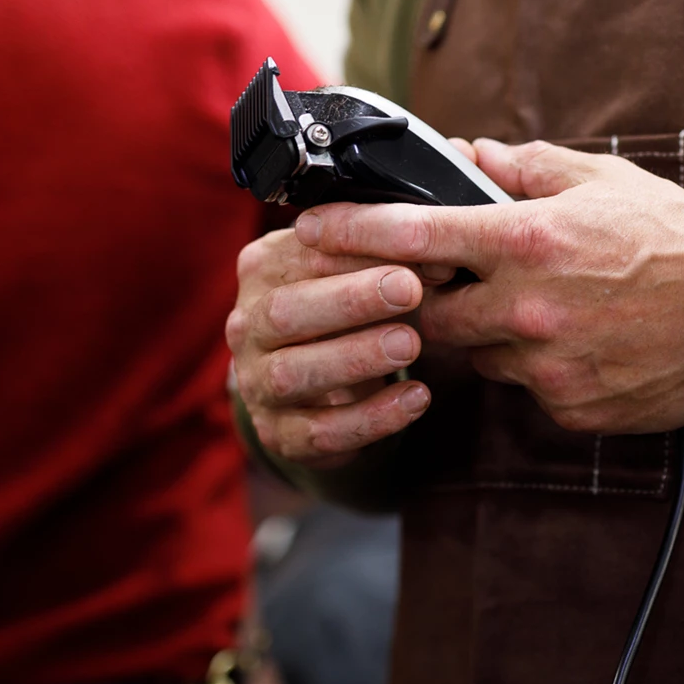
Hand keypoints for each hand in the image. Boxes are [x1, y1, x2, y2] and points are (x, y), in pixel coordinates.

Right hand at [227, 228, 443, 466]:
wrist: (325, 387)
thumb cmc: (349, 315)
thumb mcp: (363, 277)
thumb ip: (390, 261)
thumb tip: (437, 260)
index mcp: (262, 270)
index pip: (301, 254)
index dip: (356, 253)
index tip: (411, 250)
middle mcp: (247, 326)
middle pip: (283, 312)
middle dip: (349, 301)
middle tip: (409, 290)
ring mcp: (255, 384)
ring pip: (291, 374)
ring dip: (354, 358)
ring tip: (410, 345)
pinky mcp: (278, 433)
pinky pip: (319, 432)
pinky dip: (370, 418)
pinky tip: (415, 398)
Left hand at [293, 140, 683, 434]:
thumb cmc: (676, 236)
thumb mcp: (601, 181)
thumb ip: (526, 169)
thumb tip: (470, 155)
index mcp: (527, 241)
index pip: (413, 236)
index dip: (352, 233)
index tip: (309, 229)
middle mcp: (526, 308)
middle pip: (429, 314)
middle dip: (426, 300)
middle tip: (450, 283)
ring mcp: (546, 366)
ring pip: (482, 357)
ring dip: (494, 335)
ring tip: (551, 310)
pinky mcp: (570, 409)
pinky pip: (530, 391)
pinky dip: (542, 369)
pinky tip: (585, 344)